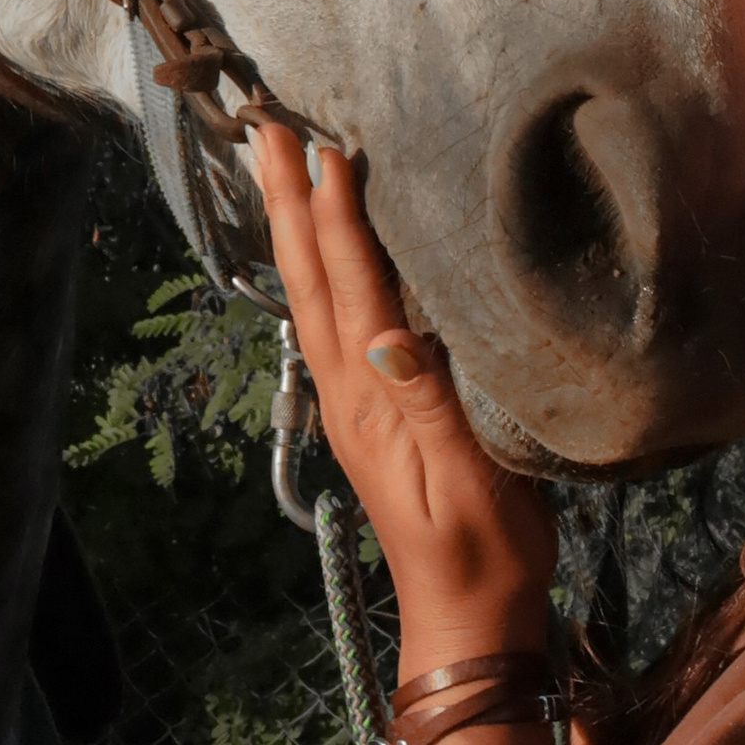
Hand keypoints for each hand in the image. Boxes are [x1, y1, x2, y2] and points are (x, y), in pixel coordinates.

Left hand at [248, 121, 556, 674]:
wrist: (469, 616)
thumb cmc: (481, 548)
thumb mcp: (465, 477)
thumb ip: (425, 404)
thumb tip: (384, 334)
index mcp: (370, 398)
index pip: (349, 286)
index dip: (335, 214)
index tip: (323, 145)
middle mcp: (349, 390)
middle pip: (309, 279)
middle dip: (287, 202)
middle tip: (262, 128)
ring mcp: (354, 401)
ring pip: (314, 295)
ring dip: (295, 227)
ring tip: (281, 168)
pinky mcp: (371, 412)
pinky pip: (335, 319)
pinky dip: (323, 268)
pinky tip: (326, 251)